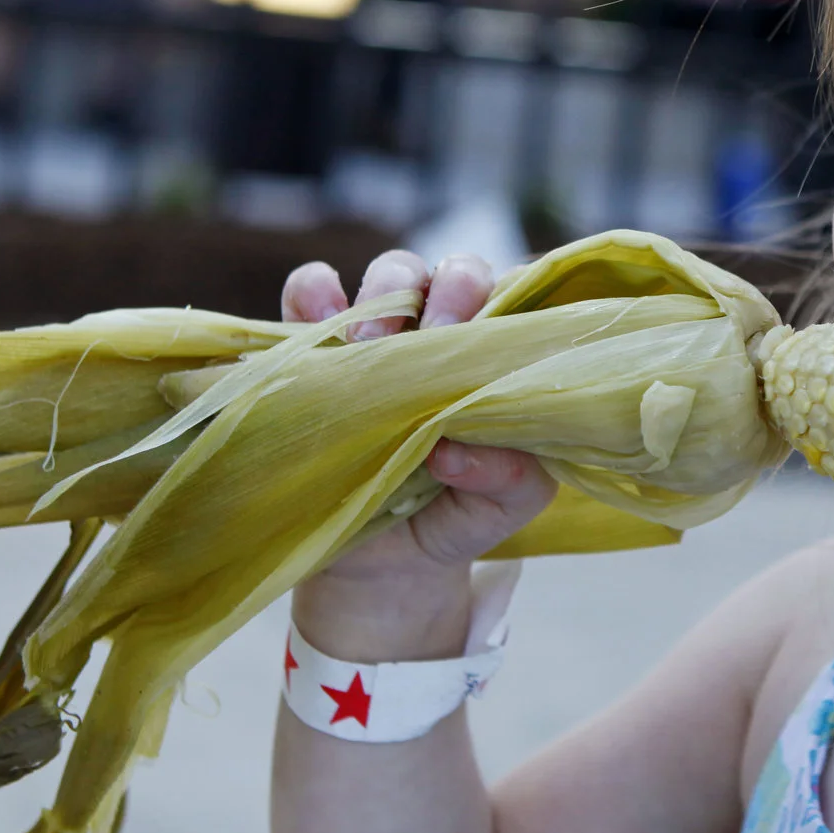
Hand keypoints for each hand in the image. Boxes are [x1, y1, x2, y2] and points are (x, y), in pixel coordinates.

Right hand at [282, 249, 556, 660]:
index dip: (512, 302)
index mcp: (501, 359)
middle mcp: (447, 333)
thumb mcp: (500, 509)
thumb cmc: (457, 515)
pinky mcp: (319, 342)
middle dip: (452, 293)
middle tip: (435, 338)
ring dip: (387, 293)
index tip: (486, 338)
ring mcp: (383, 332)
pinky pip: (311, 292)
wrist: (384, 561)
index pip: (521, 299)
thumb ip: (511, 479)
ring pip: (393, 271)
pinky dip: (314, 293)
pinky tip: (319, 323)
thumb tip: (457, 451)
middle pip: (458, 274)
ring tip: (370, 347)